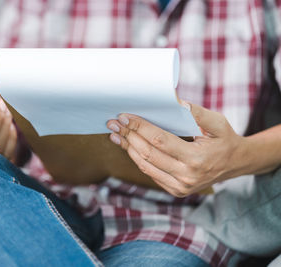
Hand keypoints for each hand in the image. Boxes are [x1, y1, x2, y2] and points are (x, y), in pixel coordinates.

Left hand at [106, 101, 246, 196]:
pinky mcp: (175, 190)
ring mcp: (179, 187)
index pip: (159, 140)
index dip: (140, 127)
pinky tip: (128, 146)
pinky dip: (137, 158)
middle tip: (114, 123)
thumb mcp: (217, 122)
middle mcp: (186, 176)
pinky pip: (150, 173)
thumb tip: (173, 101)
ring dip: (128, 148)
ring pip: (144, 165)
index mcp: (196, 159)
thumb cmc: (224, 139)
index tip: (125, 117)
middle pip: (147, 154)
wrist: (235, 164)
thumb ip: (196, 112)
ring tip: (115, 134)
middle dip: (128, 136)